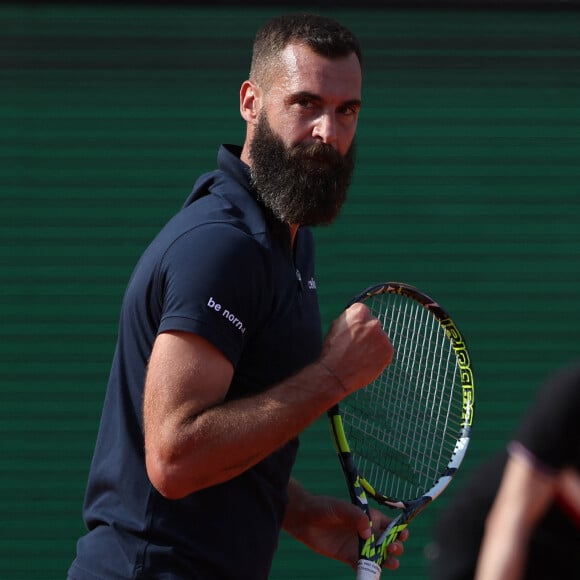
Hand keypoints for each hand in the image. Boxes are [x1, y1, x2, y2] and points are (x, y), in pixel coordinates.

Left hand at [284, 491, 408, 570]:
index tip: (403, 535)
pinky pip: (362, 566)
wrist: (304, 519)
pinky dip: (369, 573)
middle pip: (387, 541)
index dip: (399, 529)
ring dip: (387, 560)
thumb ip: (355, 516)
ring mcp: (358, 545)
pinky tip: (373, 577)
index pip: (388, 523)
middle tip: (394, 548)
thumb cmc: (324, 507)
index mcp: (368, 517)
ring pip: (378, 556)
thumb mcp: (340, 507)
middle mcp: (366, 532)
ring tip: (391, 562)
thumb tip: (369, 532)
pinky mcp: (348, 556)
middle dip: (395, 546)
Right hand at [320, 302, 393, 394]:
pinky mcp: (389, 350)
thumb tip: (358, 318)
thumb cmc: (332, 351)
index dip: (357, 324)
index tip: (353, 333)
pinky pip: (385, 350)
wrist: (336, 374)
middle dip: (367, 333)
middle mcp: (374, 322)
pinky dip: (378, 356)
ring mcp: (383, 336)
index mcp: (359, 312)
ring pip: (380, 338)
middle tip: (357, 346)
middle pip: (373, 325)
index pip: (363, 312)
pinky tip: (366, 362)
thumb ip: (350, 319)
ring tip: (360, 356)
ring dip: (373, 345)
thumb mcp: (336, 326)